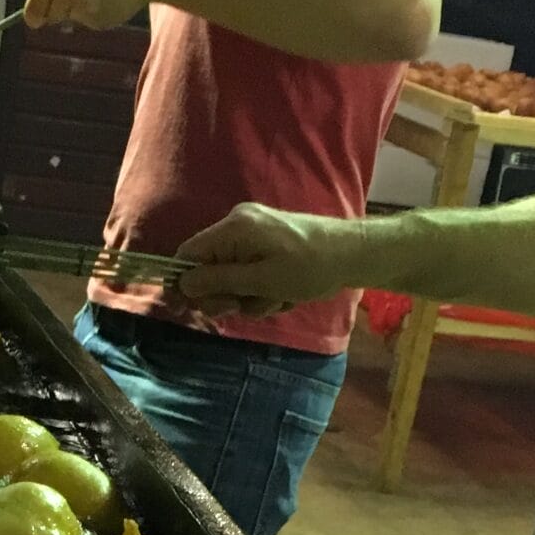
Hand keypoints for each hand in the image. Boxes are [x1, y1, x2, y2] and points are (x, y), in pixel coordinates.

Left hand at [25, 0, 161, 29]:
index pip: (33, 9)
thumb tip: (36, 13)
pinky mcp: (98, 19)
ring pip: (73, 19)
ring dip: (83, 10)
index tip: (39, 19)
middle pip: (52, 16)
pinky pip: (91, 22)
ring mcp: (82, 6)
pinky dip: (99, 14)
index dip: (36, 15)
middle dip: (63, 8)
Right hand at [175, 202, 361, 320]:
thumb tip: (183, 284)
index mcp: (234, 228)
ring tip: (275, 300)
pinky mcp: (266, 246)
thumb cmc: (308, 267)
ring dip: (249, 298)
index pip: (189, 254)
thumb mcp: (260, 281)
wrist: (351, 255)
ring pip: (231, 278)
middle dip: (226, 295)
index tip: (194, 309)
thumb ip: (219, 281)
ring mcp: (253, 235)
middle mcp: (238, 225)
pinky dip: (262, 291)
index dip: (186, 283)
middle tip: (245, 307)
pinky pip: (249, 274)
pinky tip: (283, 295)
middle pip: (208, 269)